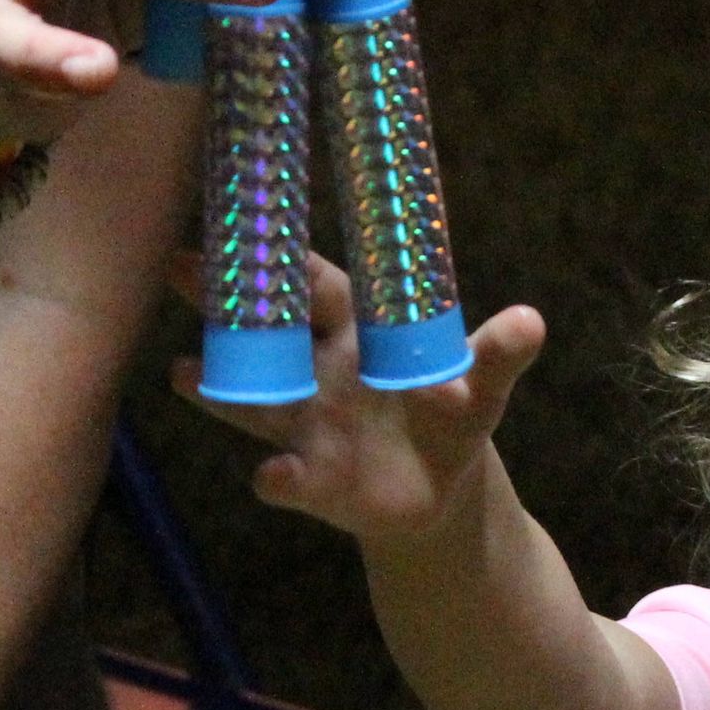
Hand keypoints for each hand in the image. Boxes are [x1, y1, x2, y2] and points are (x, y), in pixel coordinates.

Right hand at [178, 252, 544, 542]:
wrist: (439, 487)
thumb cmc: (452, 412)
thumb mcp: (482, 382)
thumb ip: (497, 353)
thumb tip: (531, 321)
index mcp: (358, 328)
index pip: (315, 283)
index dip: (284, 256)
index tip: (247, 222)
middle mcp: (318, 368)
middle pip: (265, 329)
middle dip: (224, 300)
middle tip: (177, 265)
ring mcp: (306, 423)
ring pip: (253, 398)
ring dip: (219, 388)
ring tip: (182, 373)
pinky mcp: (311, 478)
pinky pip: (287, 477)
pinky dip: (279, 478)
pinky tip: (271, 475)